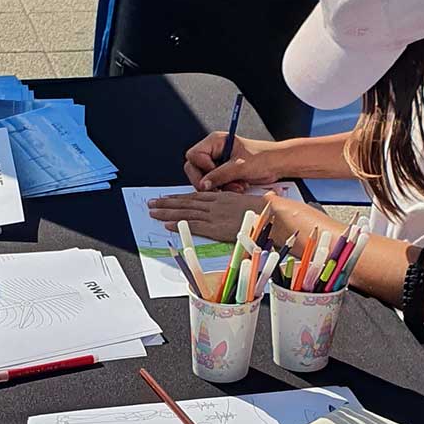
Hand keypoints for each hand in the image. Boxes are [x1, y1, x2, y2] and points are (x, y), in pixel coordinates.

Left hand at [146, 189, 289, 243]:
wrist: (271, 214)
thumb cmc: (264, 211)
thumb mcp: (248, 203)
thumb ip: (237, 206)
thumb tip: (234, 209)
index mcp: (222, 197)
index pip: (195, 196)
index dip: (179, 197)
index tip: (167, 197)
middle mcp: (214, 203)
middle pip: (185, 202)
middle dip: (166, 203)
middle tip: (151, 203)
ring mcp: (214, 215)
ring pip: (185, 212)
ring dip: (167, 212)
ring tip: (152, 212)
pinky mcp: (215, 227)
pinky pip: (193, 225)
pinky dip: (179, 224)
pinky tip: (166, 224)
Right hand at [184, 132, 281, 190]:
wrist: (277, 164)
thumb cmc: (263, 158)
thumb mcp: (240, 166)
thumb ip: (219, 175)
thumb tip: (203, 184)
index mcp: (215, 141)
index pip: (193, 156)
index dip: (202, 168)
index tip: (214, 175)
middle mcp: (213, 151)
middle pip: (194, 169)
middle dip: (209, 181)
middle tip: (221, 188)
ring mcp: (217, 163)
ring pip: (204, 179)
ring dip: (218, 187)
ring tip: (236, 186)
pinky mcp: (222, 173)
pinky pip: (213, 185)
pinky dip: (224, 189)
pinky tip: (237, 187)